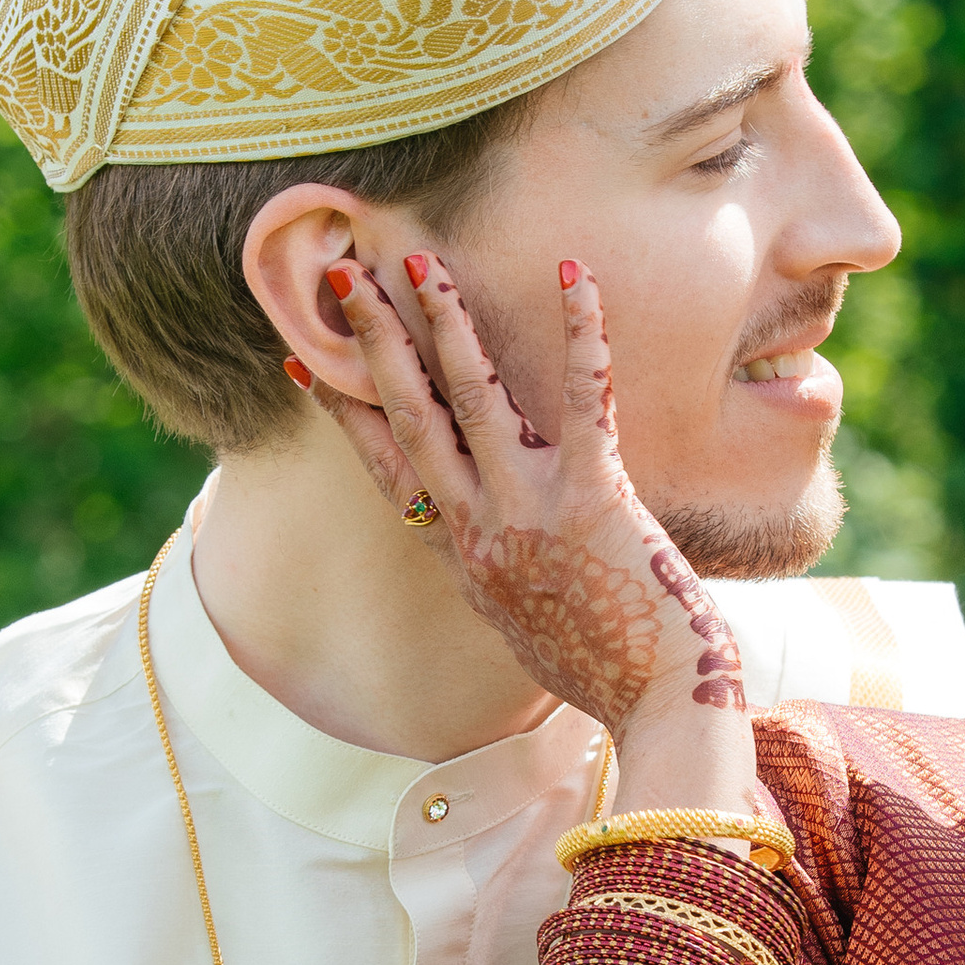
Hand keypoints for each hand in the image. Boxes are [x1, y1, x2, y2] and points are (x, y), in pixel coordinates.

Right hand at [325, 253, 749, 740]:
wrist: (661, 704)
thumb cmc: (609, 668)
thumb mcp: (527, 627)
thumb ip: (502, 576)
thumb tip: (491, 555)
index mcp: (464, 559)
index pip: (387, 471)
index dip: (342, 415)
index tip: (303, 364)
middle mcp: (482, 531)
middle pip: (410, 418)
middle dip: (374, 343)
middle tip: (345, 276)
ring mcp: (531, 513)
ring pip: (470, 398)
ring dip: (443, 322)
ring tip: (421, 260)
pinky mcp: (594, 497)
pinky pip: (583, 397)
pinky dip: (580, 330)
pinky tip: (573, 272)